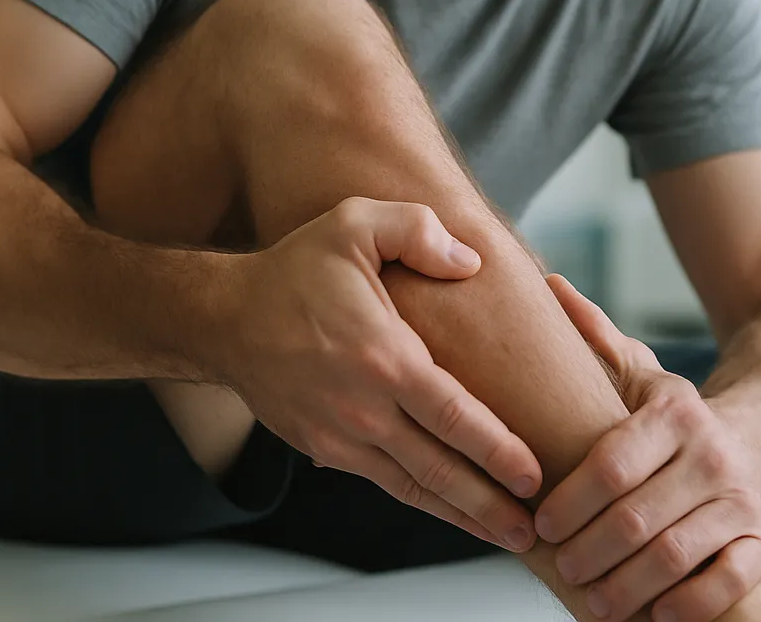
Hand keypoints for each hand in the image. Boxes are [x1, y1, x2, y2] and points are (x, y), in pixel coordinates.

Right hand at [217, 196, 541, 551]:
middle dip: (490, 504)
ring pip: (413, 487)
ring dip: (463, 517)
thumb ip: (419, 230)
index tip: (534, 474)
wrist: (224, 318)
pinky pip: (385, 482)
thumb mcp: (355, 222)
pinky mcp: (325, 449)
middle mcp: (362, 407)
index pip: (451, 414)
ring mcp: (341, 436)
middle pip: (438, 468)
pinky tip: (455, 510)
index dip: (496, 450)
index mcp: (381, 355)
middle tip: (536, 531)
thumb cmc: (296, 268)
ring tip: (508, 538)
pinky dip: (424, 502)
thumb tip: (471, 262)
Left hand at [535, 275, 760, 621]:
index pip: (610, 464)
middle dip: (587, 553)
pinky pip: (727, 584)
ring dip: (625, 589)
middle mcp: (711, 454)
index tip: (539, 524)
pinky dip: (688, 606)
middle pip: (635, 518)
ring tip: (592, 602)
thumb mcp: (639, 376)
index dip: (568, 502)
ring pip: (673, 556)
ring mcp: (741, 501)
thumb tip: (547, 286)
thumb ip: (594, 340)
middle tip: (559, 570)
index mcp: (674, 414)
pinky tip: (655, 614)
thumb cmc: (677, 420)